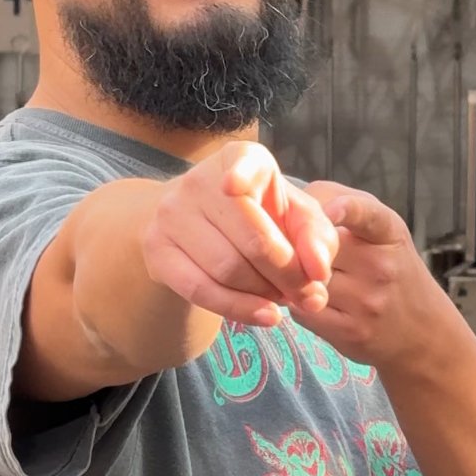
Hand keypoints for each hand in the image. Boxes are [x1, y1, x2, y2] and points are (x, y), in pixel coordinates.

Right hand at [141, 143, 339, 328]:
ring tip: (282, 298)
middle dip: (289, 276)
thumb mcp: (295, 216)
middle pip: (253, 240)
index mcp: (239, 158)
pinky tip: (264, 316)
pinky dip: (238, 309)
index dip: (240, 177)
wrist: (197, 223)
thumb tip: (318, 273)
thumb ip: (318, 238)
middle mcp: (199, 180)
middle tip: (308, 294)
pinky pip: (200, 290)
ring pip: (228, 269)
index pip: (242, 164)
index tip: (233, 188)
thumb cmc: (258, 217)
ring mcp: (172, 214)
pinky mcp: (157, 249)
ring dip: (266, 294)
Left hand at [293, 184, 442, 371]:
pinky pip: (301, 310)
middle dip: (295, 244)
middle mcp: (381, 266)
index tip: (327, 212)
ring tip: (298, 273)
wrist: (422, 330)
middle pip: (317, 246)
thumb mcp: (381, 229)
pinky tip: (306, 298)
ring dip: (290, 275)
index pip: (367, 214)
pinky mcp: (350, 332)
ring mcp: (367, 301)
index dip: (344, 209)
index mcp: (389, 232)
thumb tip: (286, 201)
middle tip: (287, 244)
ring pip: (304, 279)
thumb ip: (339, 203)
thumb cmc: (390, 266)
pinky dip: (295, 303)